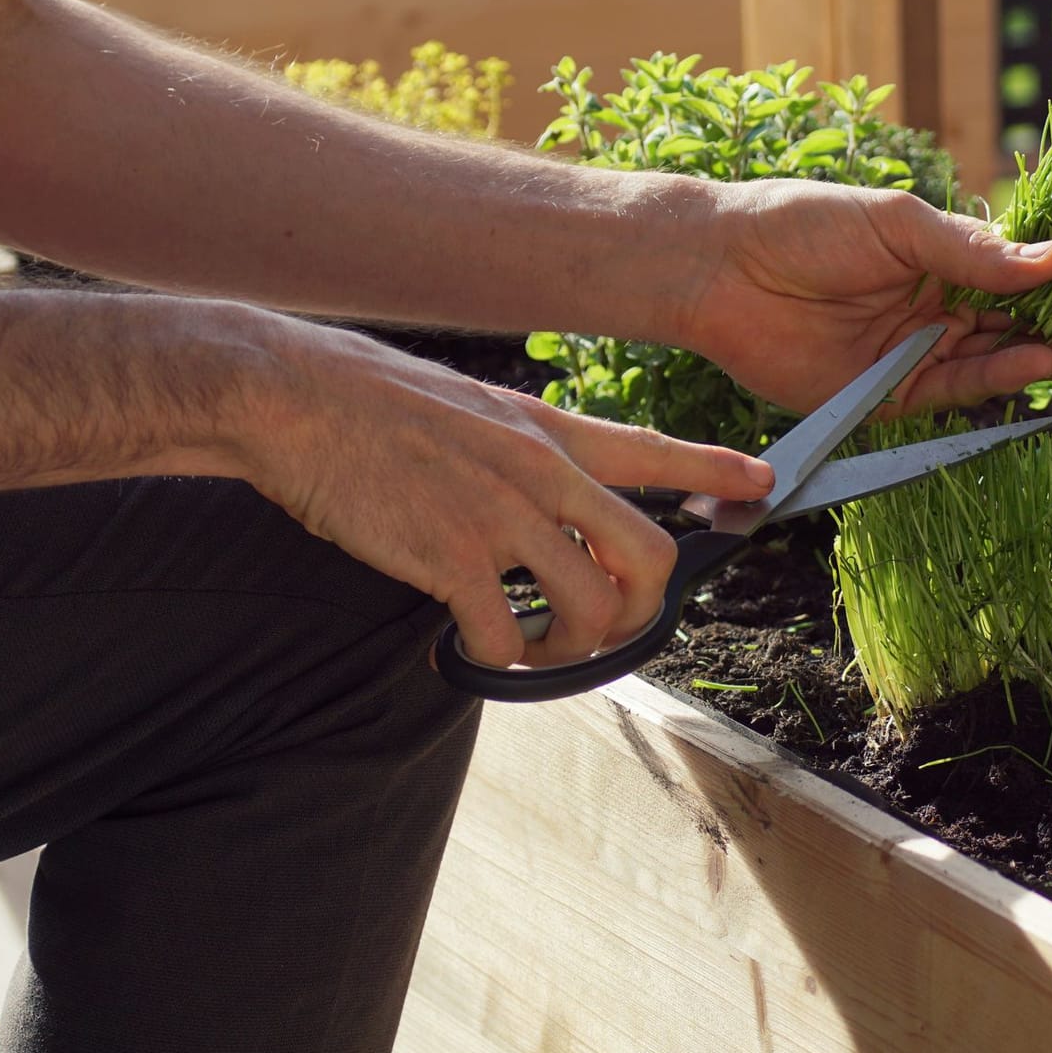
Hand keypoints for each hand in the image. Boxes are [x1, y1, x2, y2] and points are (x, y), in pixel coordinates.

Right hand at [242, 318, 771, 667]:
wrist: (289, 394)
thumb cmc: (368, 401)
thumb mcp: (471, 405)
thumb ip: (523, 448)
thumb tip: (553, 494)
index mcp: (546, 431)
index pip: (653, 450)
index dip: (715, 471)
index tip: (762, 485)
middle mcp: (540, 471)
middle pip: (648, 556)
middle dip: (643, 608)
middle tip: (608, 626)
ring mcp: (500, 515)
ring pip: (591, 607)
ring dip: (572, 647)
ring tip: (534, 645)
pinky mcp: (449, 558)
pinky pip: (505, 635)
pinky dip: (498, 658)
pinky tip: (472, 650)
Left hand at [679, 180, 1051, 414]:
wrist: (723, 271)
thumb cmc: (805, 225)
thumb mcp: (900, 226)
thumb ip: (977, 252)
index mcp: (945, 256)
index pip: (1030, 266)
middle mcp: (941, 305)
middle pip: (1030, 317)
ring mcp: (921, 352)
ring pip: (1006, 357)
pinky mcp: (894, 397)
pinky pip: (961, 390)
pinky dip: (1005, 378)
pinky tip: (1044, 363)